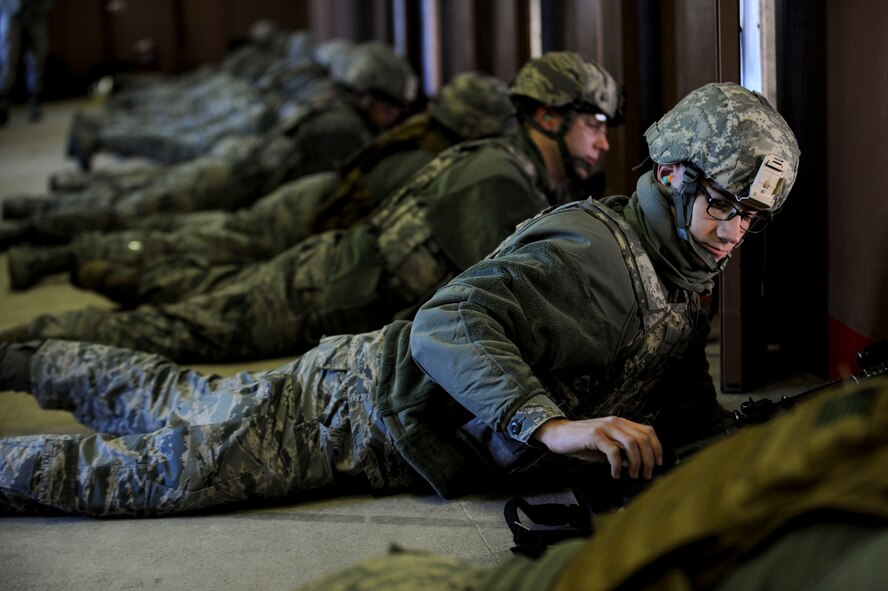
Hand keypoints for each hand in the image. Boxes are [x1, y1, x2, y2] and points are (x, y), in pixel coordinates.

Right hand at [531, 416, 662, 478]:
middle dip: (649, 460)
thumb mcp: (605, 447)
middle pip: (643, 439)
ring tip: (632, 475)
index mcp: (620, 423)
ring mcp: (605, 427)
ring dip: (636, 463)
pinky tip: (615, 474)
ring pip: (632, 444)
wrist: (558, 435)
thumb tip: (636, 464)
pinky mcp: (595, 435)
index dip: (657, 448)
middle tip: (646, 475)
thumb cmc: (582, 442)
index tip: (658, 463)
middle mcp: (615, 422)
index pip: (647, 431)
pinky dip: (617, 466)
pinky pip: (613, 451)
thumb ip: (621, 452)